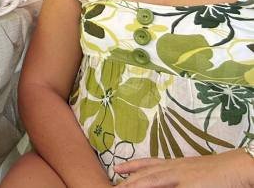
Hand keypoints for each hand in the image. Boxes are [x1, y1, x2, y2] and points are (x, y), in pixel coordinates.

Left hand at [116, 151, 252, 186]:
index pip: (149, 164)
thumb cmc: (219, 172)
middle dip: (127, 181)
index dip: (132, 167)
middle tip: (112, 186)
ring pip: (151, 181)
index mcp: (176, 165)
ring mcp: (182, 177)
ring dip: (136, 185)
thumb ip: (179, 177)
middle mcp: (175, 169)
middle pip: (145, 175)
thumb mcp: (194, 172)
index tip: (117, 169)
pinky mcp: (191, 186)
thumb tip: (171, 180)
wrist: (238, 167)